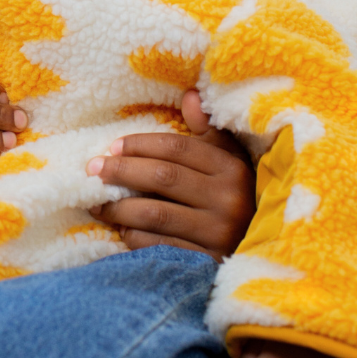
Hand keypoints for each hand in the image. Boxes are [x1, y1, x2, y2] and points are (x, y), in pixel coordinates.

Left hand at [85, 89, 254, 259]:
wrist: (263, 252)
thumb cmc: (236, 198)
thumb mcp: (230, 162)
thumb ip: (208, 131)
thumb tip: (190, 96)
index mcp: (232, 169)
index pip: (177, 148)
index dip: (140, 145)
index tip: (112, 147)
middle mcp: (228, 199)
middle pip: (162, 177)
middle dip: (121, 171)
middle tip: (93, 170)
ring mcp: (217, 233)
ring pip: (155, 213)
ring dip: (119, 207)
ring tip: (97, 204)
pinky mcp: (206, 262)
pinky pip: (158, 245)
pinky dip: (134, 236)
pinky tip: (122, 229)